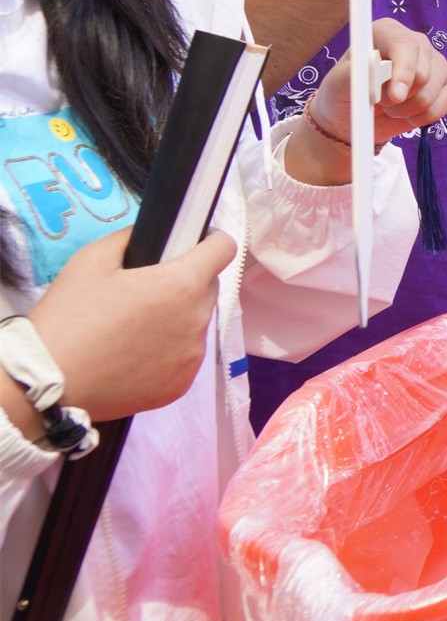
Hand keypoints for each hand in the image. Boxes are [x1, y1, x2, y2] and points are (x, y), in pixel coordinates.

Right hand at [28, 228, 237, 421]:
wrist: (48, 383)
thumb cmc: (68, 317)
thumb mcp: (90, 260)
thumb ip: (130, 239)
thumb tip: (152, 235)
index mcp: (182, 284)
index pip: (224, 249)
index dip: (211, 242)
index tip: (194, 245)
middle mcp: (197, 319)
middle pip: (207, 288)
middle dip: (185, 283)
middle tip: (146, 292)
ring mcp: (193, 356)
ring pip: (197, 323)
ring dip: (178, 319)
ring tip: (135, 328)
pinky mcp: (183, 385)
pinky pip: (185, 357)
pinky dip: (169, 352)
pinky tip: (135, 355)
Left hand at [314, 18, 446, 147]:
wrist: (356, 117)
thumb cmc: (344, 95)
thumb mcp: (337, 85)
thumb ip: (352, 74)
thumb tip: (373, 67)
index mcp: (387, 32)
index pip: (405, 46)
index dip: (403, 72)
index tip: (395, 97)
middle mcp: (416, 42)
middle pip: (422, 73)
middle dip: (399, 98)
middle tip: (380, 103)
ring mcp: (435, 62)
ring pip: (431, 93)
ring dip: (407, 110)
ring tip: (391, 108)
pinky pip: (444, 105)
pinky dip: (422, 118)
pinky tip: (408, 114)